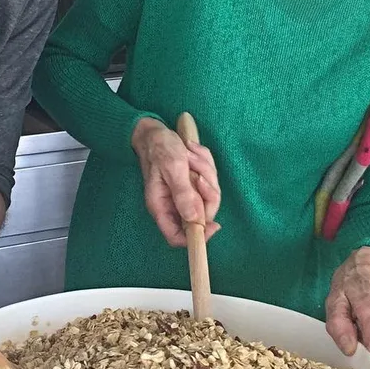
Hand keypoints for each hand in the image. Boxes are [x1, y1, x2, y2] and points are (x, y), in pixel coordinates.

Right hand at [131, 118, 220, 246]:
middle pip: (202, 215)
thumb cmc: (159, 148)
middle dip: (206, 190)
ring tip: (190, 154)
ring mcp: (185, 194)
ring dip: (205, 171)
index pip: (177, 237)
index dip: (197, 237)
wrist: (155, 131)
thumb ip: (183, 193)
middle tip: (197, 171)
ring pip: (209, 195)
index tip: (214, 225)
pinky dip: (205, 164)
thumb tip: (195, 220)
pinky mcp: (193, 183)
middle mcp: (173, 204)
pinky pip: (209, 180)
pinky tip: (192, 152)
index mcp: (162, 206)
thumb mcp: (173, 167)